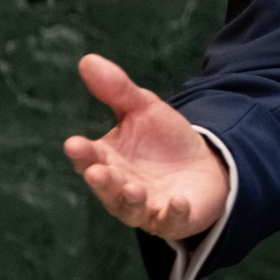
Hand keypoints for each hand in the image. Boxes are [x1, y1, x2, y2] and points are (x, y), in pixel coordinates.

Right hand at [63, 54, 228, 240]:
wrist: (204, 165)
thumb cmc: (164, 140)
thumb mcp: (144, 109)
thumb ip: (117, 89)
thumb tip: (86, 59)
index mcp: (109, 161)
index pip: (90, 158)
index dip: (82, 153)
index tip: (74, 143)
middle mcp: (121, 188)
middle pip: (107, 186)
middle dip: (102, 180)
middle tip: (97, 170)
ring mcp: (145, 206)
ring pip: (131, 208)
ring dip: (130, 199)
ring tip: (132, 188)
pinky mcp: (173, 218)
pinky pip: (170, 220)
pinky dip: (171, 213)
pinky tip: (175, 201)